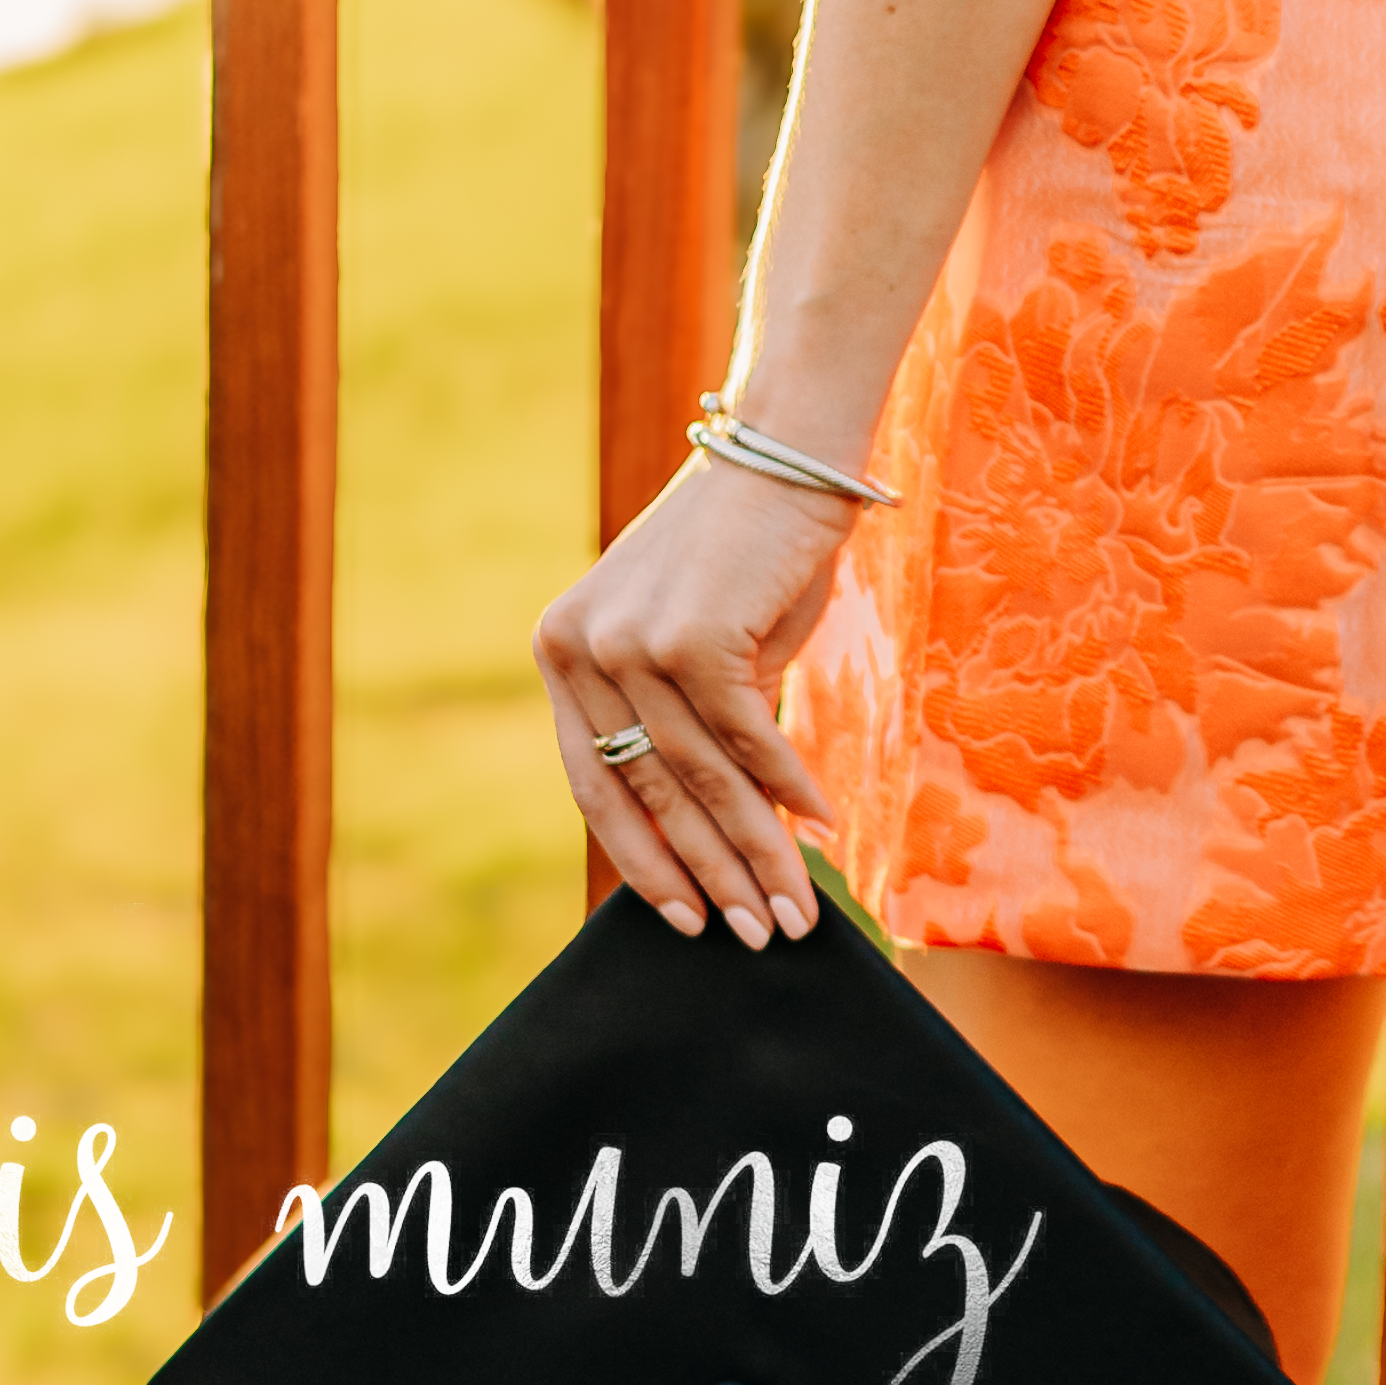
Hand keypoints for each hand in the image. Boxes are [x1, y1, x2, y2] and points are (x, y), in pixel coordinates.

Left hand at [534, 449, 854, 947]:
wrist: (788, 449)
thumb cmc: (754, 548)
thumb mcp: (708, 642)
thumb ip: (697, 726)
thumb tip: (734, 830)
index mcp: (564, 650)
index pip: (595, 783)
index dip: (642, 859)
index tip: (685, 917)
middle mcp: (581, 648)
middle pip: (650, 793)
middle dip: (712, 874)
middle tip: (760, 935)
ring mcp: (631, 641)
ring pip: (701, 778)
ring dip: (757, 852)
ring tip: (798, 909)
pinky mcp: (692, 635)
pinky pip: (747, 739)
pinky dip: (788, 789)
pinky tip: (822, 828)